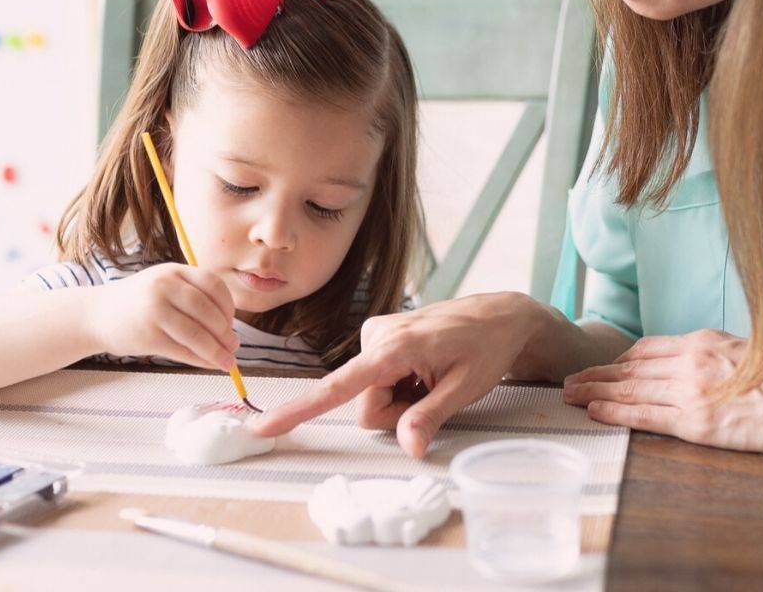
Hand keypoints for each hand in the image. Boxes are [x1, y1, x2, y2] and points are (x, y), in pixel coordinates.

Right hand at [84, 263, 237, 369]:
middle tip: (234, 347)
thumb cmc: (139, 302)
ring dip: (216, 351)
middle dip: (225, 332)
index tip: (231, 323)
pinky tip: (209, 364)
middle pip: (207, 311)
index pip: (213, 285)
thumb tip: (230, 331)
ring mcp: (154, 311)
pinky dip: (201, 360)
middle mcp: (164, 287)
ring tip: (227, 362)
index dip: (228, 306)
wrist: (97, 314)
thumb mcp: (164, 285)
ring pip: (197, 334)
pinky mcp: (147, 336)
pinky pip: (182, 351)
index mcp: (174, 271)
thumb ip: (194, 298)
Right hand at [249, 292, 551, 456]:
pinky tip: (424, 371)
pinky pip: (376, 381)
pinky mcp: (379, 338)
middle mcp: (376, 336)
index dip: (299, 411)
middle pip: (364, 406)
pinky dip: (400, 386)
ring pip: (369, 396)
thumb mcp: (466, 388)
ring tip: (432, 378)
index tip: (262, 427)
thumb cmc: (487, 347)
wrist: (500, 316)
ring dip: (400, 399)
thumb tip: (408, 447)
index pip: (338, 388)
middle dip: (396, 412)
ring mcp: (376, 335)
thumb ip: (430, 417)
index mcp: (394, 347)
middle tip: (433, 392)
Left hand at [562, 329, 762, 455]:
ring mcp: (692, 391)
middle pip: (629, 366)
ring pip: (629, 389)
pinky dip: (614, 412)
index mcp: (707, 341)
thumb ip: (722, 357)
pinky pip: (644, 415)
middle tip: (568, 379)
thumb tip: (709, 366)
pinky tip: (594, 413)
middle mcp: (692, 360)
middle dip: (596, 373)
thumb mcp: (753, 353)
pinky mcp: (698, 423)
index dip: (619, 358)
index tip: (602, 365)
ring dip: (594, 391)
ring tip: (569, 395)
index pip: (648, 347)